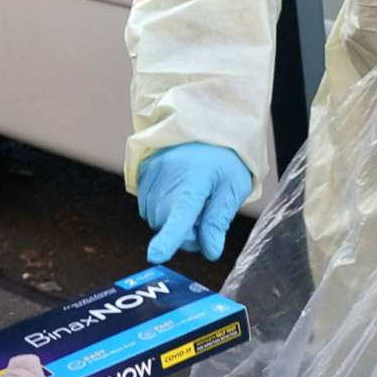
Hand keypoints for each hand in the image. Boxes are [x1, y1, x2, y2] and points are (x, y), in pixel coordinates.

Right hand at [136, 142, 250, 263]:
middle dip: (183, 231)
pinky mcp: (143, 170)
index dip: (168, 240)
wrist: (208, 120)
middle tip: (204, 215)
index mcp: (193, 183)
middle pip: (165, 225)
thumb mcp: (233, 187)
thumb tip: (210, 251)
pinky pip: (146, 204)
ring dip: (170, 218)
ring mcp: (151, 173)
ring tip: (191, 199)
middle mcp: (167, 178)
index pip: (179, 218)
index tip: (156, 256)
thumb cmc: (226, 155)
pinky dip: (160, 207)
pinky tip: (176, 193)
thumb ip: (218, 221)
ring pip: (153, 216)